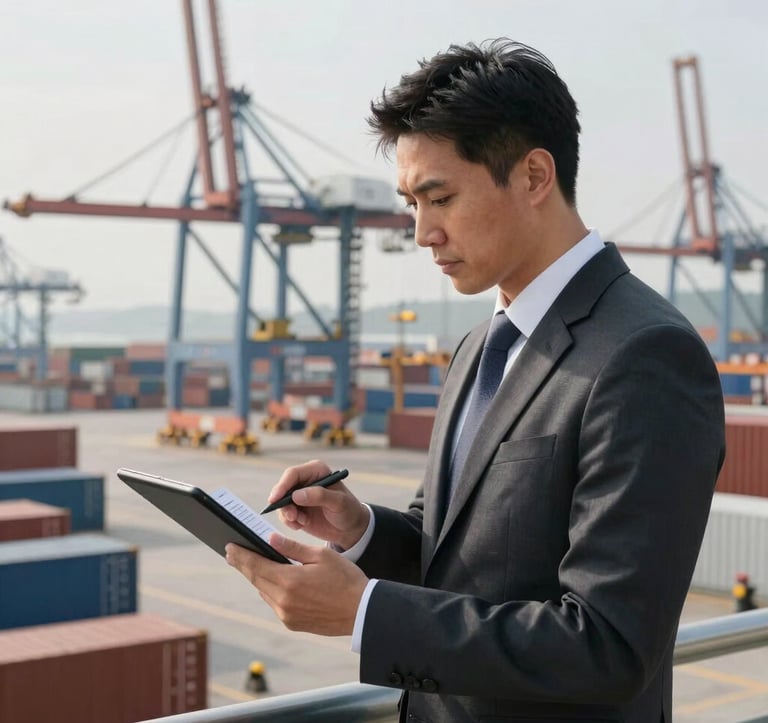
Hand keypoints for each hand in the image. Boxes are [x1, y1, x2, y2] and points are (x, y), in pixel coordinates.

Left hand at [225, 535, 368, 635]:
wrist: (362, 611)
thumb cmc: (346, 579)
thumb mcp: (321, 555)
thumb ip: (292, 548)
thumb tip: (270, 539)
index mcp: (289, 581)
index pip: (256, 565)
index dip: (241, 555)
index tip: (229, 547)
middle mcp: (283, 601)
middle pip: (256, 579)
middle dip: (243, 564)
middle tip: (232, 553)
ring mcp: (286, 615)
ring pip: (264, 591)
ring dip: (258, 577)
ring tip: (251, 564)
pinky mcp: (292, 623)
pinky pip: (275, 603)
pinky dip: (271, 590)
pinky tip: (272, 581)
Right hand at [267, 460, 369, 550]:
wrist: (350, 528)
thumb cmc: (349, 510)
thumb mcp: (339, 502)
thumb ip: (320, 496)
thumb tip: (296, 495)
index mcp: (316, 470)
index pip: (293, 474)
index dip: (282, 485)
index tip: (275, 499)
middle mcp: (306, 480)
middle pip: (283, 488)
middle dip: (283, 504)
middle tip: (291, 516)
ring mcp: (300, 495)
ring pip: (281, 503)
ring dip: (288, 514)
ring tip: (302, 522)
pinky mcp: (297, 509)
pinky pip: (285, 514)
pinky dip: (290, 522)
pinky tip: (302, 524)